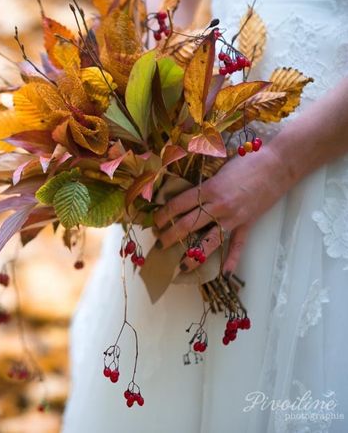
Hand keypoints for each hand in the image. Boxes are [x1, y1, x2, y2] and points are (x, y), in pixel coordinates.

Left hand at [153, 145, 288, 273]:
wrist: (278, 164)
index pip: (179, 205)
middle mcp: (219, 206)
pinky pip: (238, 245)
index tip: (156, 222)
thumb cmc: (248, 161)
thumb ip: (203, 183)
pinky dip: (232, 260)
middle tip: (160, 243)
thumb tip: (185, 192)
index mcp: (209, 189)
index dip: (164, 215)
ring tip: (182, 265)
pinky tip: (226, 274)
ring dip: (194, 255)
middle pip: (188, 225)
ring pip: (210, 241)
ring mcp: (234, 217)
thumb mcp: (219, 168)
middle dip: (171, 236)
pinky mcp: (248, 224)